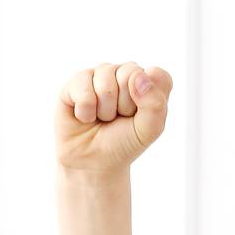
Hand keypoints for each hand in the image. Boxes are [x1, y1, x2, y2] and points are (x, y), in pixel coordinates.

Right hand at [54, 62, 172, 174]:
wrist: (93, 161)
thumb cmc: (124, 142)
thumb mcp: (149, 129)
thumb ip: (155, 103)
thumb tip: (138, 75)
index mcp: (148, 82)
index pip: (158, 75)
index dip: (150, 99)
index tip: (140, 115)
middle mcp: (124, 73)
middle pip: (130, 74)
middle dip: (125, 105)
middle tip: (119, 117)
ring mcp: (100, 74)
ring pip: (105, 83)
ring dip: (105, 110)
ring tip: (102, 118)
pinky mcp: (76, 81)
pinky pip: (83, 90)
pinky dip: (86, 112)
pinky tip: (85, 117)